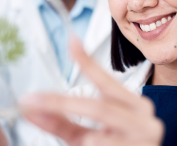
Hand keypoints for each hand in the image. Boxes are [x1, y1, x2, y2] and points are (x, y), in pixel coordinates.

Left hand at [20, 37, 163, 145]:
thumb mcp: (84, 136)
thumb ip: (59, 122)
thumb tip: (30, 108)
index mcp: (133, 104)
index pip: (106, 79)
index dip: (87, 61)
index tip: (71, 42)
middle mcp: (143, 117)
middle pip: (97, 106)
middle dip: (61, 104)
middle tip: (32, 101)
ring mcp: (146, 136)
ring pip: (102, 131)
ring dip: (84, 138)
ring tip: (85, 142)